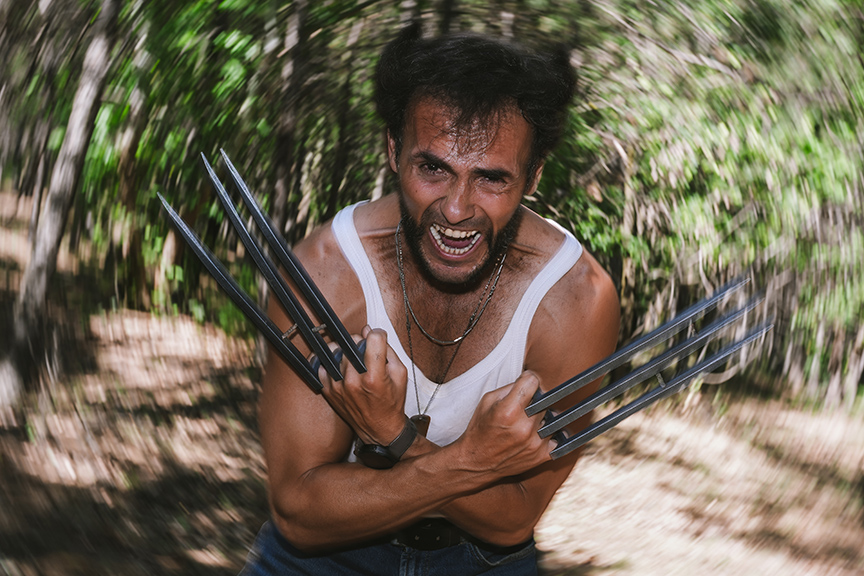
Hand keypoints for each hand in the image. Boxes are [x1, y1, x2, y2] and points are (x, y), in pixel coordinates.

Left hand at [318, 326, 407, 445]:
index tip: (379, 339)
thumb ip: (387, 350)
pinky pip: (320, 364)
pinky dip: (328, 360)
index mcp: (374, 377)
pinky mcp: (328, 391)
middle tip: (367, 353)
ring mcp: (338, 386)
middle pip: (353, 342)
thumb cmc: (392, 402)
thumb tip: (369, 330)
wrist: (379, 429)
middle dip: (362, 343)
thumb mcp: (399, 375)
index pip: (373, 339)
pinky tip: (338, 364)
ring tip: (353, 359)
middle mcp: (354, 381)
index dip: (379, 335)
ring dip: (345, 351)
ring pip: (336, 350)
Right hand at [454, 370, 553, 478]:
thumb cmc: (480, 429)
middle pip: (543, 400)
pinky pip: (560, 437)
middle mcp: (524, 427)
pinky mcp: (542, 456)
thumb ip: (510, 388)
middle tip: (525, 404)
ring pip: (553, 416)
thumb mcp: (487, 401)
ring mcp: (535, 443)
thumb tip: (530, 379)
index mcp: (508, 411)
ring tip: (530, 420)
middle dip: (535, 399)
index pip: (533, 382)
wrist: (477, 463)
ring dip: (544, 416)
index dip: (528, 379)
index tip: (526, 383)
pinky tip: (542, 432)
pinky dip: (553, 433)